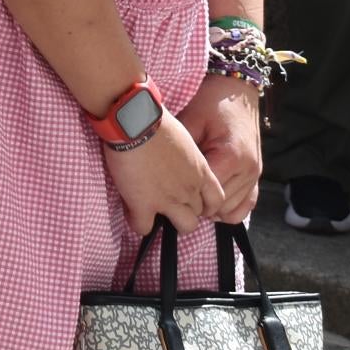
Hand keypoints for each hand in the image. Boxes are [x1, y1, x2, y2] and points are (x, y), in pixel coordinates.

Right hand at [98, 108, 226, 237]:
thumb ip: (185, 155)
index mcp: (200, 171)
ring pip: (183, 227)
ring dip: (170, 221)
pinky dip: (138, 223)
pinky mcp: (143, 204)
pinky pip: (144, 228)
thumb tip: (175, 157)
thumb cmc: (157, 121)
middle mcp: (189, 189)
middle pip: (199, 215)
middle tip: (169, 200)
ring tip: (155, 211)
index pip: (217, 200)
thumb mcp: (183, 137)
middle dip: (186, 210)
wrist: (135, 122)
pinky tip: (132, 210)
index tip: (193, 199)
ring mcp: (168, 200)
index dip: (207, 204)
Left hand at [175, 74, 263, 224]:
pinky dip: (229, 208)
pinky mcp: (256, 175)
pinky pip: (246, 206)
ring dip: (212, 208)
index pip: (207, 194)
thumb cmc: (210, 102)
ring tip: (192, 194)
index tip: (170, 190)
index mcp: (231, 156)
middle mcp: (248, 170)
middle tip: (177, 193)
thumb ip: (181, 151)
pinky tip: (211, 199)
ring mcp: (255, 175)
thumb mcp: (190, 121)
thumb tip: (162, 174)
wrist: (235, 90)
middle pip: (219, 206)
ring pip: (232, 211)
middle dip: (197, 203)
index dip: (186, 195)